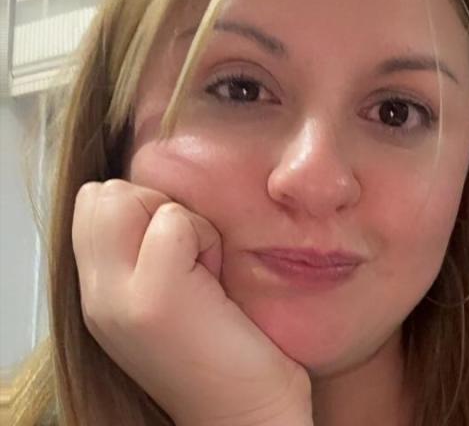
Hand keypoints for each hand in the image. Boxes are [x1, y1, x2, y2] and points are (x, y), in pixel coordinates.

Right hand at [72, 179, 312, 425]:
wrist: (245, 414)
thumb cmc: (221, 351)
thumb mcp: (165, 295)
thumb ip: (142, 251)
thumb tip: (158, 204)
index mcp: (100, 291)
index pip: (93, 202)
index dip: (142, 209)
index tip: (177, 251)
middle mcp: (98, 295)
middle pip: (105, 194)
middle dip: (156, 207)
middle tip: (189, 257)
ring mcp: (120, 298)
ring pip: (130, 197)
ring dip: (180, 221)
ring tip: (202, 269)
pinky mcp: (156, 299)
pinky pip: (172, 220)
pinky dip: (204, 237)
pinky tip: (217, 278)